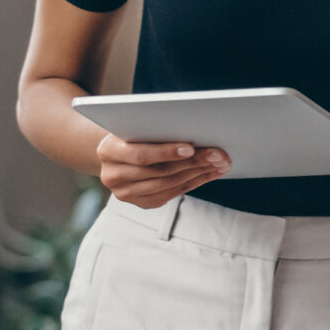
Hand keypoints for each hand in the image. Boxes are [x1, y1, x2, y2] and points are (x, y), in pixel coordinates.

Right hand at [96, 133, 226, 207]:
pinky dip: (195, 182)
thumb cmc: (132, 133)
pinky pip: (173, 193)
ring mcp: (126, 193)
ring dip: (199, 173)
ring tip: (220, 163)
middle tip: (217, 154)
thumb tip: (195, 130)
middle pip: (160, 171)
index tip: (191, 148)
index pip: (141, 155)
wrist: (117, 154)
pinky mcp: (142, 202)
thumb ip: (154, 129)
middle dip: (193, 162)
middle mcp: (113, 176)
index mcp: (108, 151)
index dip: (166, 152)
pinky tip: (210, 172)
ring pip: (170, 184)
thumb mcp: (136, 127)